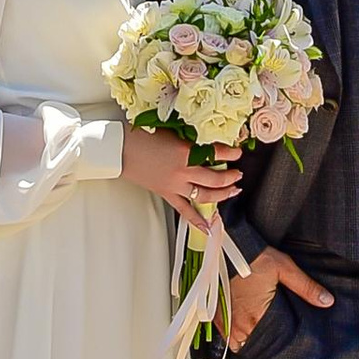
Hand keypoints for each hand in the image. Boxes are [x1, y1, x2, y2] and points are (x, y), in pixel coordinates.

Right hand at [120, 122, 241, 232]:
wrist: (120, 149)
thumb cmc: (141, 136)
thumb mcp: (171, 131)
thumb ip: (190, 139)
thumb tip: (206, 142)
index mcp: (185, 151)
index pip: (216, 153)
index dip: (231, 153)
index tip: (238, 152)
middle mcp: (183, 171)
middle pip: (215, 178)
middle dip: (230, 177)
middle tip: (238, 174)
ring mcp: (175, 185)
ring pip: (205, 196)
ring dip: (222, 195)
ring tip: (233, 191)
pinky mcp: (167, 194)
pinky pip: (185, 210)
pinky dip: (197, 220)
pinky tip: (208, 226)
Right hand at [227, 242, 331, 349]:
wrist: (227, 244)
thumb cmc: (255, 256)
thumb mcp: (285, 268)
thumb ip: (306, 287)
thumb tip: (327, 301)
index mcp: (257, 317)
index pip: (267, 344)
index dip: (274, 345)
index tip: (279, 341)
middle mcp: (239, 322)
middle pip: (251, 345)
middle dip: (259, 343)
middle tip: (267, 337)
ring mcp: (225, 319)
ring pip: (236, 342)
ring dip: (244, 339)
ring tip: (253, 332)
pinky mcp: (216, 313)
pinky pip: (223, 334)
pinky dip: (231, 332)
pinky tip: (239, 324)